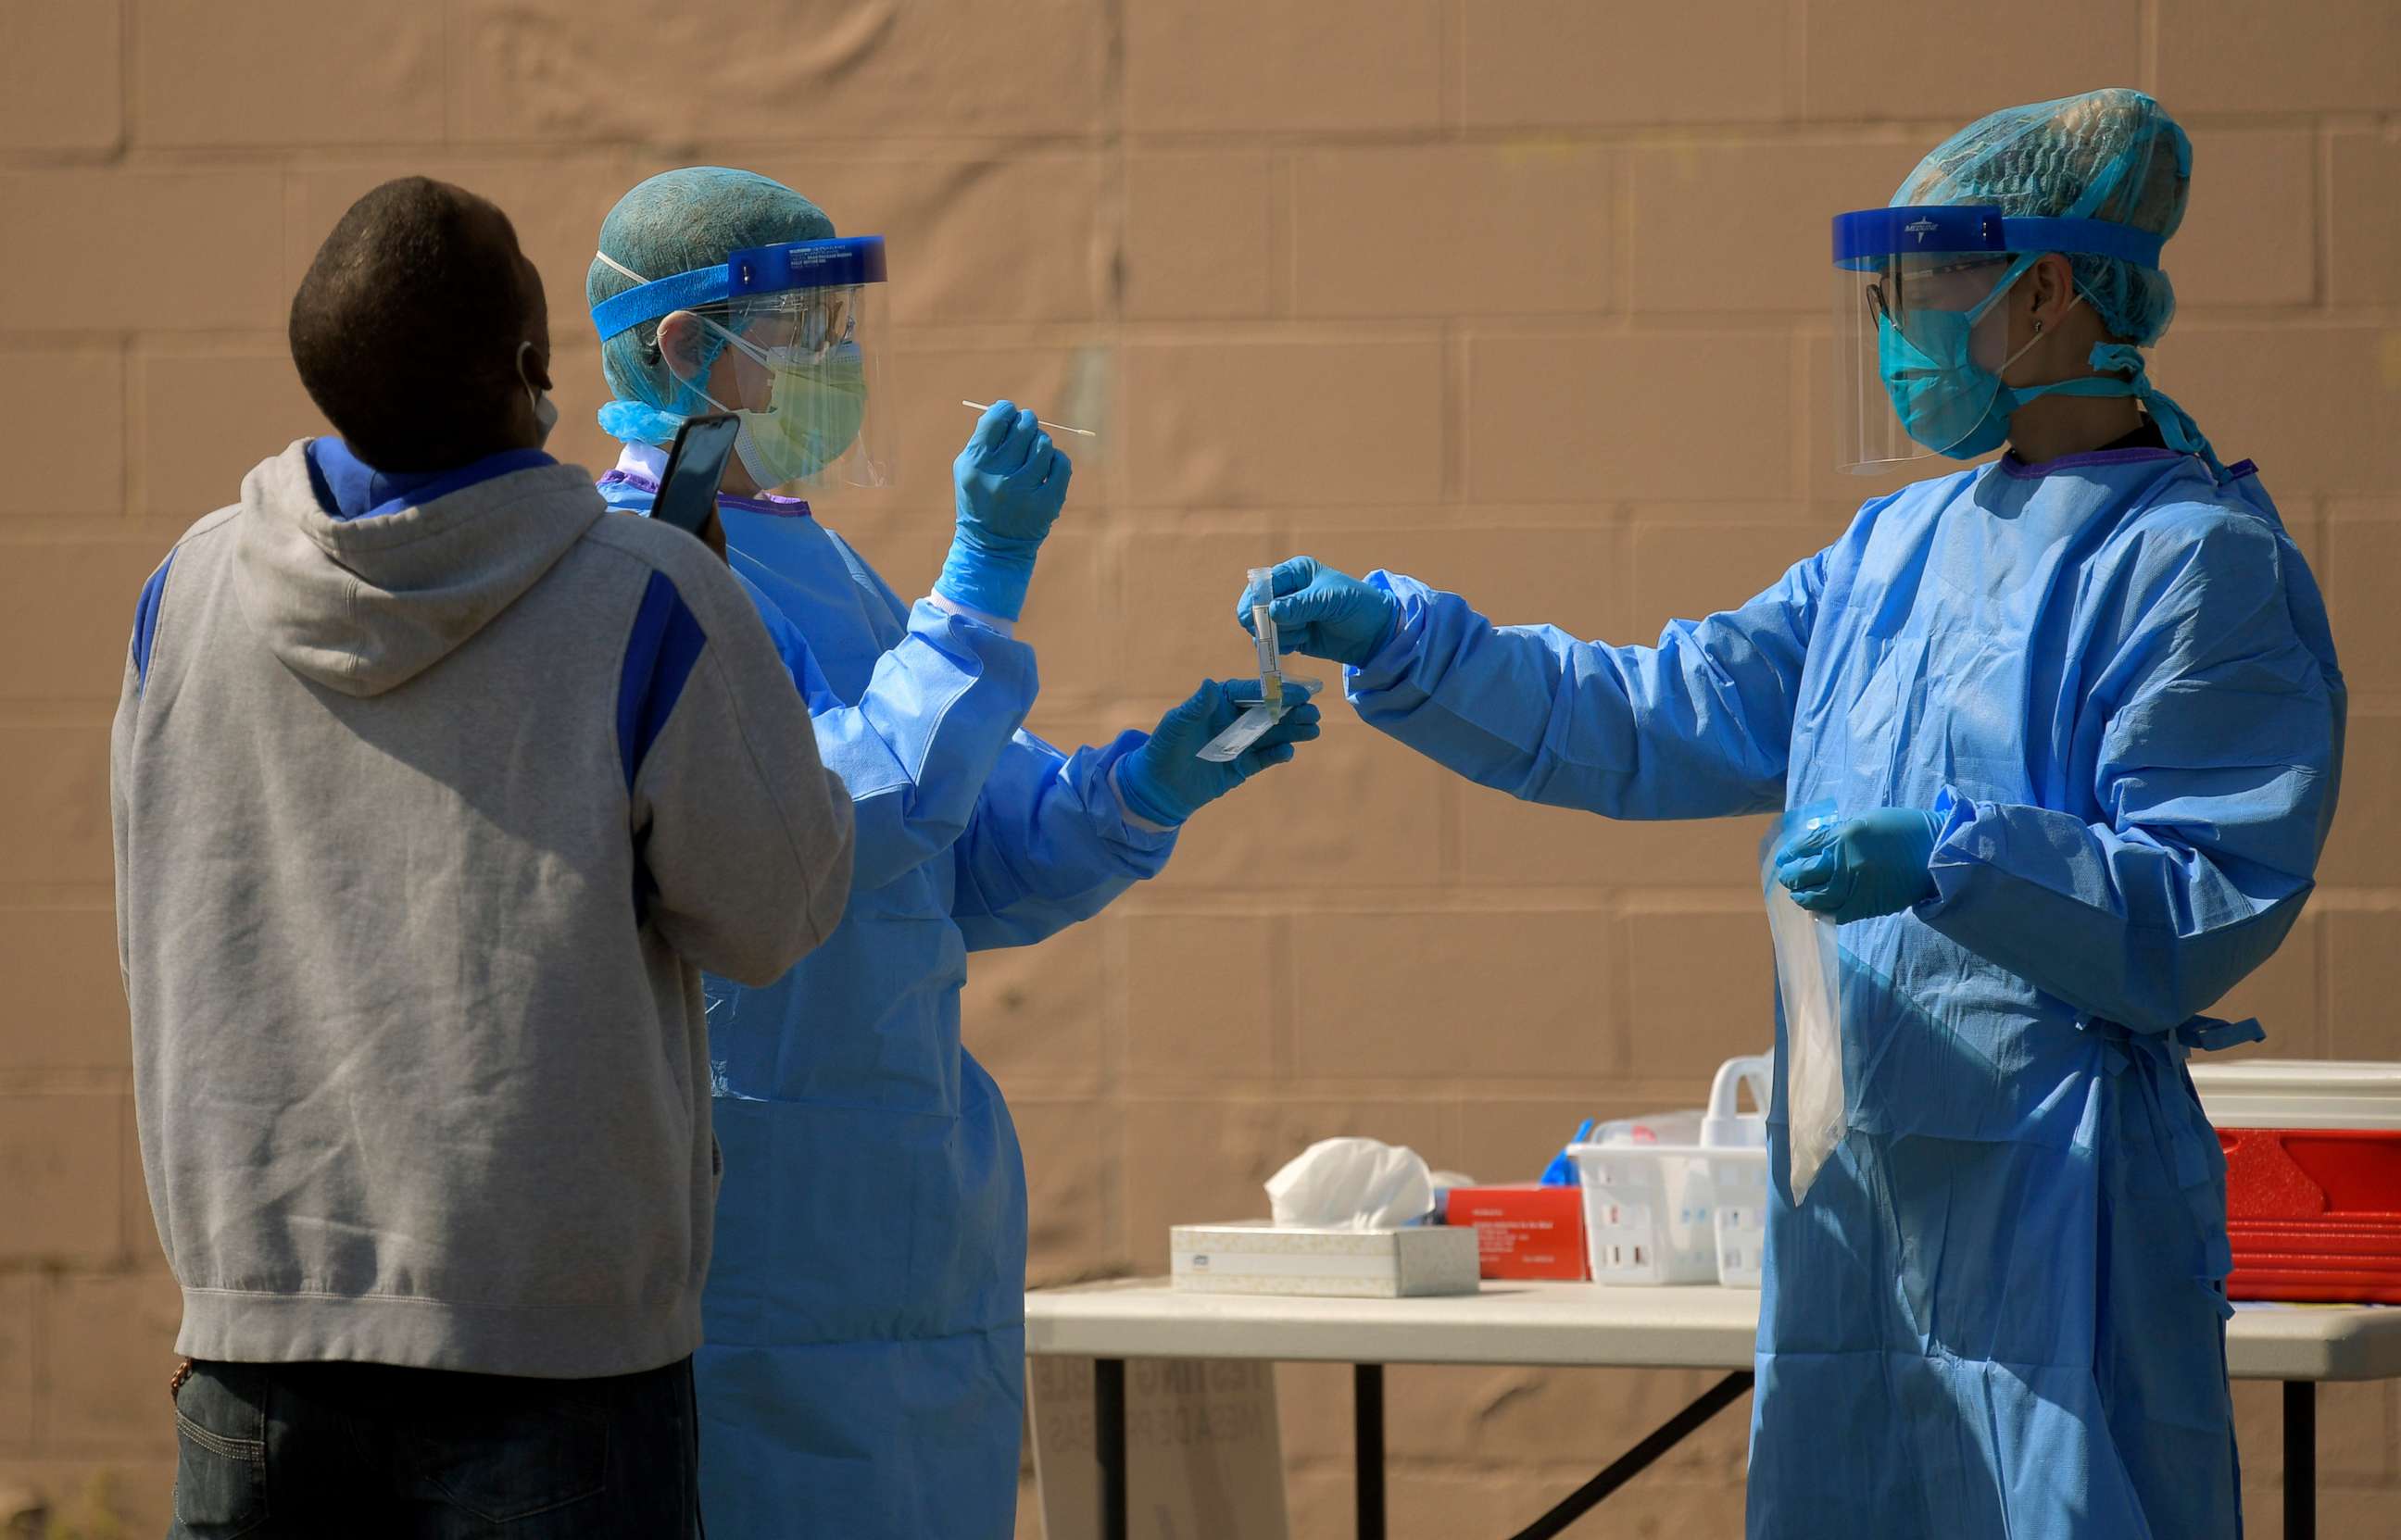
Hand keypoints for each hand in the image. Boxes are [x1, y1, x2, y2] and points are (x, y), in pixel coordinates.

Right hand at [937, 400, 1072, 619]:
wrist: (992, 548)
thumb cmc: (981, 499)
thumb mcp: (969, 470)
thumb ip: (985, 439)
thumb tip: (1010, 409)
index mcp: (974, 465)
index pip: (995, 420)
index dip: (1005, 409)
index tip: (1010, 412)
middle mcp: (998, 477)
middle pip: (1024, 428)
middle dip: (1027, 423)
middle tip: (1027, 427)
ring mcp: (1025, 491)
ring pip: (1044, 444)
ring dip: (1041, 443)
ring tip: (1033, 454)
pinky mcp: (1047, 503)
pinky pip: (1062, 463)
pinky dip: (1056, 460)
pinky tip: (1047, 467)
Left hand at [1117, 679, 1322, 826]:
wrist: (1157, 787)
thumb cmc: (1163, 748)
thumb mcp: (1176, 725)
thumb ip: (1195, 707)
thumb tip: (1209, 684)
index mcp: (1221, 703)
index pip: (1252, 693)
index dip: (1275, 692)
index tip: (1297, 692)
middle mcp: (1235, 720)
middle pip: (1269, 712)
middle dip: (1292, 711)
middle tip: (1313, 711)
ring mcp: (1240, 744)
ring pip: (1272, 735)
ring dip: (1292, 731)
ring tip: (1312, 730)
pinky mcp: (1242, 767)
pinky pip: (1263, 759)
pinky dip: (1276, 755)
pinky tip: (1288, 751)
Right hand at [1238, 557, 1400, 668]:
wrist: (1376, 633)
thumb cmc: (1358, 604)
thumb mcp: (1330, 600)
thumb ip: (1300, 605)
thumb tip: (1271, 611)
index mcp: (1295, 572)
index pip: (1264, 583)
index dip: (1255, 599)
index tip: (1254, 616)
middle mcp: (1288, 592)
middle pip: (1256, 607)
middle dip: (1266, 620)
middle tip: (1278, 629)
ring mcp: (1288, 615)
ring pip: (1264, 627)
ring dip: (1281, 634)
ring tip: (1306, 631)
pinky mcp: (1292, 636)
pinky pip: (1273, 643)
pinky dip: (1282, 646)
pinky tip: (1302, 642)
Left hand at [1774, 808, 1944, 923]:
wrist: (1935, 851)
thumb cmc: (1901, 830)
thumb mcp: (1864, 821)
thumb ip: (1837, 834)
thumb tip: (1811, 848)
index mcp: (1844, 835)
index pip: (1804, 847)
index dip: (1789, 854)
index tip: (1784, 858)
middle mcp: (1846, 861)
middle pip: (1803, 873)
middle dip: (1791, 876)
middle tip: (1789, 877)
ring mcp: (1856, 885)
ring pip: (1815, 897)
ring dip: (1802, 896)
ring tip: (1800, 893)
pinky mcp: (1867, 905)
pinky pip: (1835, 914)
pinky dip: (1823, 912)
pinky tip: (1818, 907)